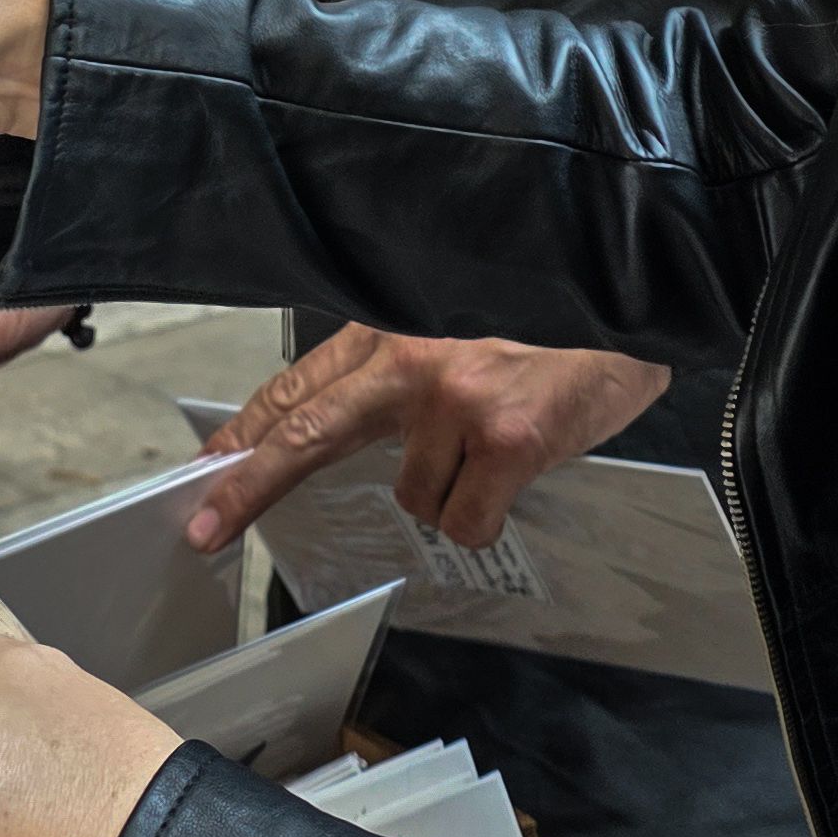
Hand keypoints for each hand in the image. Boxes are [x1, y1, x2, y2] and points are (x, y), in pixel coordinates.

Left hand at [194, 330, 668, 549]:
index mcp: (393, 326)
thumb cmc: (548, 326)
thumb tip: (327, 429)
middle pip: (307, 431)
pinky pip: (464, 521)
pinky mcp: (504, 439)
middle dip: (249, 485)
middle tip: (207, 528)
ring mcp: (456, 399)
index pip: (299, 383)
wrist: (634, 307)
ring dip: (451, 491)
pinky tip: (521, 469)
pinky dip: (489, 513)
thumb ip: (397, 374)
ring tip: (500, 444)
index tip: (202, 471)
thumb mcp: (458, 329)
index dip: (245, 431)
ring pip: (412, 497)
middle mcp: (412, 358)